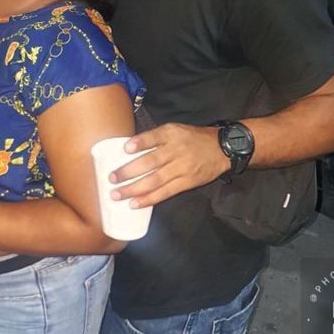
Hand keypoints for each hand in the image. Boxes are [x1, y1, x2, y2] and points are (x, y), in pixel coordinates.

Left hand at [109, 123, 230, 208]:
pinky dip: (149, 199)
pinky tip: (135, 203)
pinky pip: (165, 193)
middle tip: (111, 178)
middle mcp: (176, 151)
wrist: (222, 149)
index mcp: (172, 135)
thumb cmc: (193, 138)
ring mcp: (181, 169)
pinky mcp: (186, 183)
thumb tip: (129, 148)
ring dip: (134, 189)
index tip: (125, 148)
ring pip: (155, 180)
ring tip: (117, 194)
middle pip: (150, 162)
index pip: (154, 137)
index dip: (139, 143)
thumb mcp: (175, 129)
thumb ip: (155, 137)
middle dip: (128, 172)